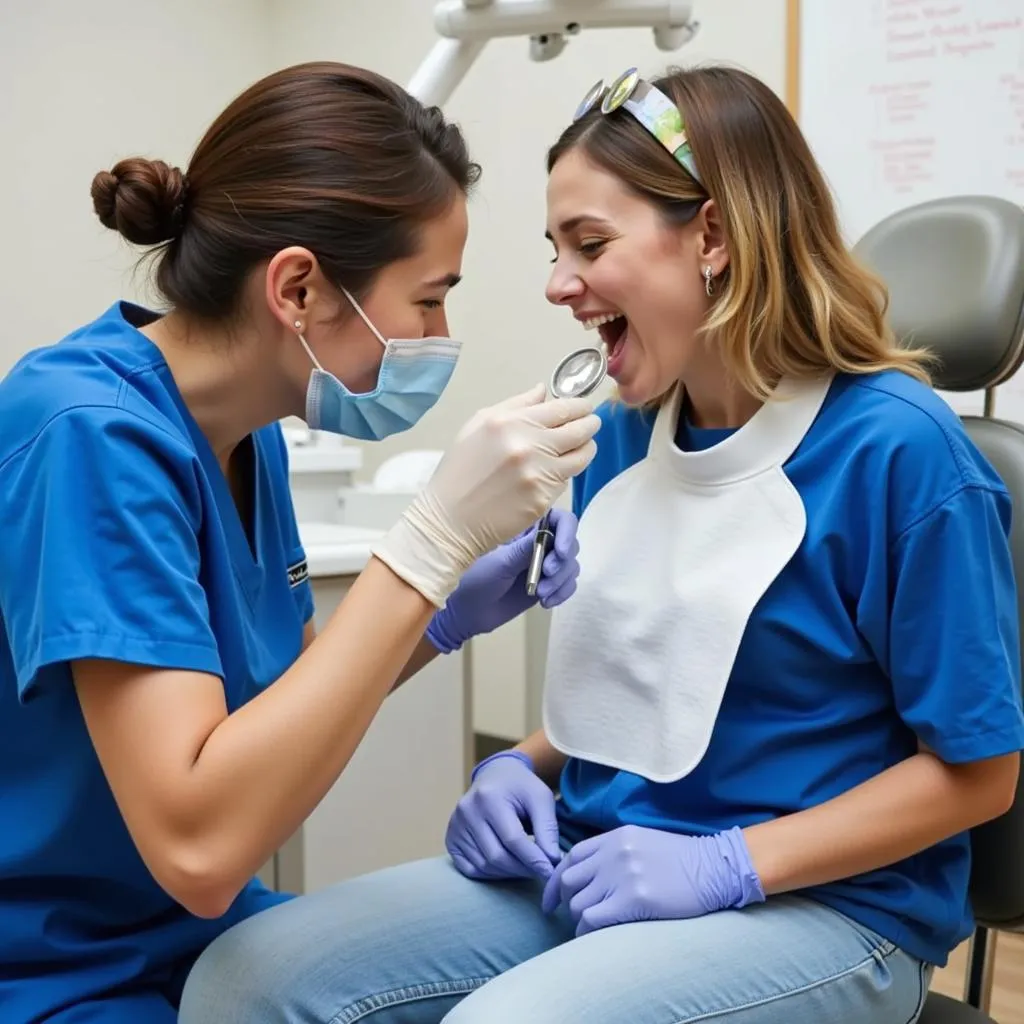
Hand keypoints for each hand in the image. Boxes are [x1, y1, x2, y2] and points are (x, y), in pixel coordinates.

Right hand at [371, 385, 599, 606]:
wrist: (450, 519)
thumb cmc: (459, 471)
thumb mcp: (478, 425)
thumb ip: (515, 405)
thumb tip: (543, 391)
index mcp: (511, 422)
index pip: (562, 408)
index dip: (580, 406)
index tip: (584, 407)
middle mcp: (528, 445)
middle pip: (580, 430)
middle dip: (590, 424)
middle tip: (591, 424)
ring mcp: (539, 474)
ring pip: (581, 456)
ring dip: (586, 449)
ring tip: (582, 446)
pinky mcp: (543, 499)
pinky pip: (565, 480)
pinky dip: (564, 473)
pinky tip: (554, 471)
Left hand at [426, 508, 580, 652]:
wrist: (468, 612)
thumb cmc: (475, 579)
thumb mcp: (500, 563)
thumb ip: (525, 550)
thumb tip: (549, 535)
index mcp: (525, 529)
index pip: (558, 519)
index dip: (567, 531)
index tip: (561, 552)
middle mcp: (539, 543)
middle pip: (570, 544)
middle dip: (562, 562)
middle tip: (546, 574)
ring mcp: (544, 565)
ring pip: (570, 566)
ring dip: (561, 581)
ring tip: (541, 594)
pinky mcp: (547, 584)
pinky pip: (568, 584)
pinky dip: (562, 593)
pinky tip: (546, 602)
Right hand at [446, 750, 562, 881]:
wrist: (496, 775)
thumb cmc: (521, 787)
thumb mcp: (541, 797)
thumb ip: (548, 827)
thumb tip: (552, 860)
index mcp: (489, 797)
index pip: (512, 839)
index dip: (533, 860)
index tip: (550, 872)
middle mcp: (467, 811)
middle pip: (496, 856)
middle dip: (522, 869)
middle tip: (541, 871)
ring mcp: (456, 826)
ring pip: (484, 866)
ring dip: (509, 873)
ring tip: (526, 867)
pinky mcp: (451, 838)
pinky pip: (470, 869)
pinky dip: (491, 874)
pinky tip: (506, 867)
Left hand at [541, 824, 764, 936]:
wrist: (714, 867)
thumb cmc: (683, 859)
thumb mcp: (643, 842)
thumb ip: (616, 852)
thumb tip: (591, 874)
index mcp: (615, 837)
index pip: (570, 856)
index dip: (556, 879)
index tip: (552, 898)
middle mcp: (613, 853)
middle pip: (568, 880)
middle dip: (565, 901)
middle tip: (573, 916)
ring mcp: (622, 875)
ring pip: (577, 903)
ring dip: (579, 919)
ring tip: (591, 928)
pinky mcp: (634, 899)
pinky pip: (592, 920)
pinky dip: (587, 931)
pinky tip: (596, 936)